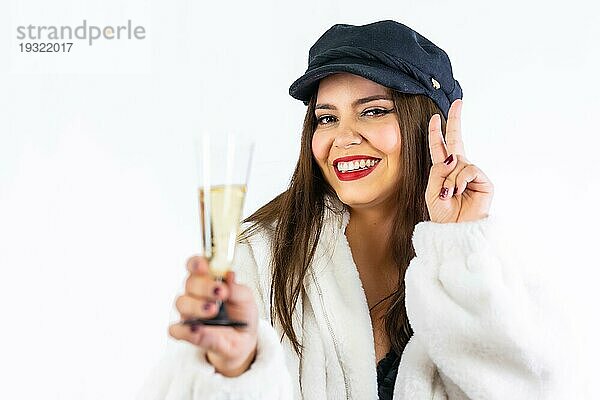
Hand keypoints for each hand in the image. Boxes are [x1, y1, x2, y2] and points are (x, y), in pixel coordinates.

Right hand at [169, 256, 258, 376]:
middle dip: (205, 286)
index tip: (205, 266)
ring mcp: (190, 313)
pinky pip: (176, 330)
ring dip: (197, 306)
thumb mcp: (246, 299)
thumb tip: (229, 276)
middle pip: (190, 283)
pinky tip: (197, 328)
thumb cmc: (242, 314)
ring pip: (182, 303)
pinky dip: (185, 329)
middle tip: (221, 292)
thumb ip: (238, 288)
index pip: (196, 265)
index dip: (197, 263)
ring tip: (213, 310)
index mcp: (209, 280)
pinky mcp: (188, 333)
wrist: (244, 340)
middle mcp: (196, 294)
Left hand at [425, 99, 493, 222]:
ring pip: (457, 161)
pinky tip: (459, 191)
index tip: (434, 118)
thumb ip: (437, 172)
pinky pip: (469, 169)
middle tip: (458, 103)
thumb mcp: (431, 191)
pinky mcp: (484, 181)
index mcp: (443, 171)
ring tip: (449, 194)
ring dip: (449, 178)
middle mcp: (458, 169)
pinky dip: (460, 179)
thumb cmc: (442, 215)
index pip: (439, 148)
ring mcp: (472, 174)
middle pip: (456, 140)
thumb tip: (453, 157)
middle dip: (455, 120)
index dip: (436, 133)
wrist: (455, 231)